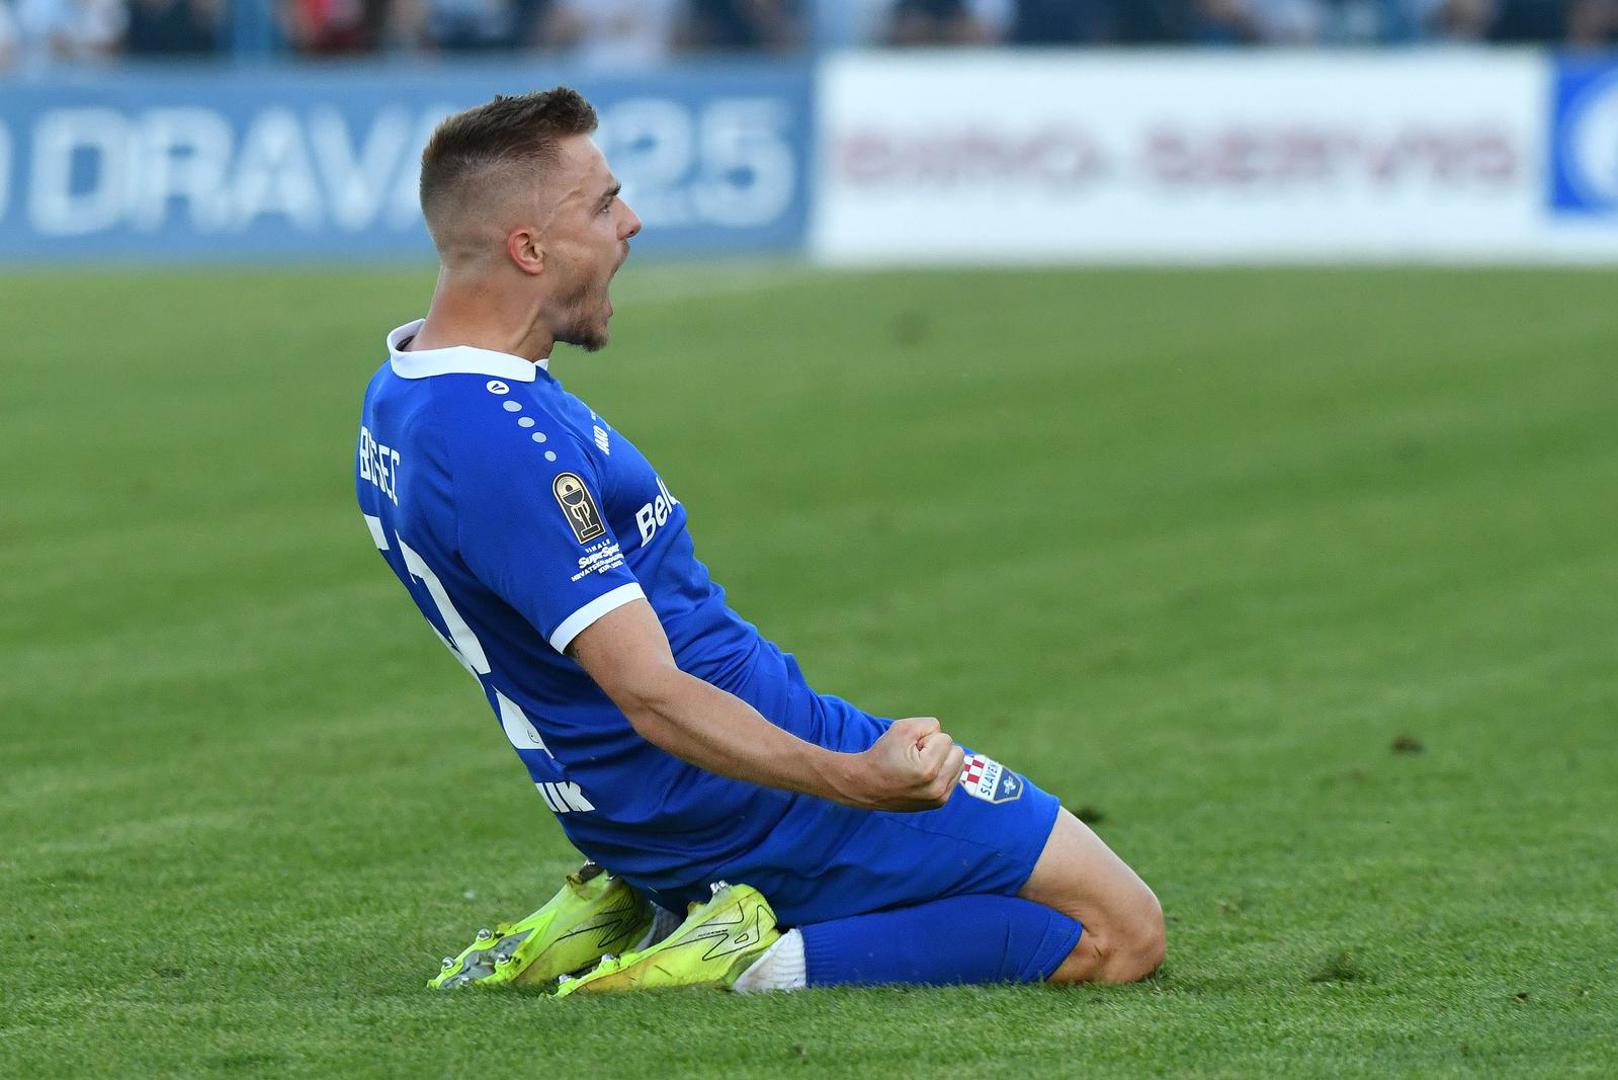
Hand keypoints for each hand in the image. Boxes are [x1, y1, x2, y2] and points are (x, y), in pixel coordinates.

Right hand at [838, 716, 965, 811]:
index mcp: (929, 770)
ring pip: (959, 765)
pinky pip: (953, 777)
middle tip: (916, 757)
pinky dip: (941, 772)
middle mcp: (937, 788)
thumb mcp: (902, 728)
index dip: (926, 739)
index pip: (946, 739)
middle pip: (958, 753)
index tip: (909, 749)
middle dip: (939, 749)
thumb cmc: (883, 754)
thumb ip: (929, 725)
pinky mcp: (938, 803)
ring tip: (919, 767)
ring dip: (942, 761)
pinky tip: (922, 776)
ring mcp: (939, 799)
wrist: (866, 784)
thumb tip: (945, 739)